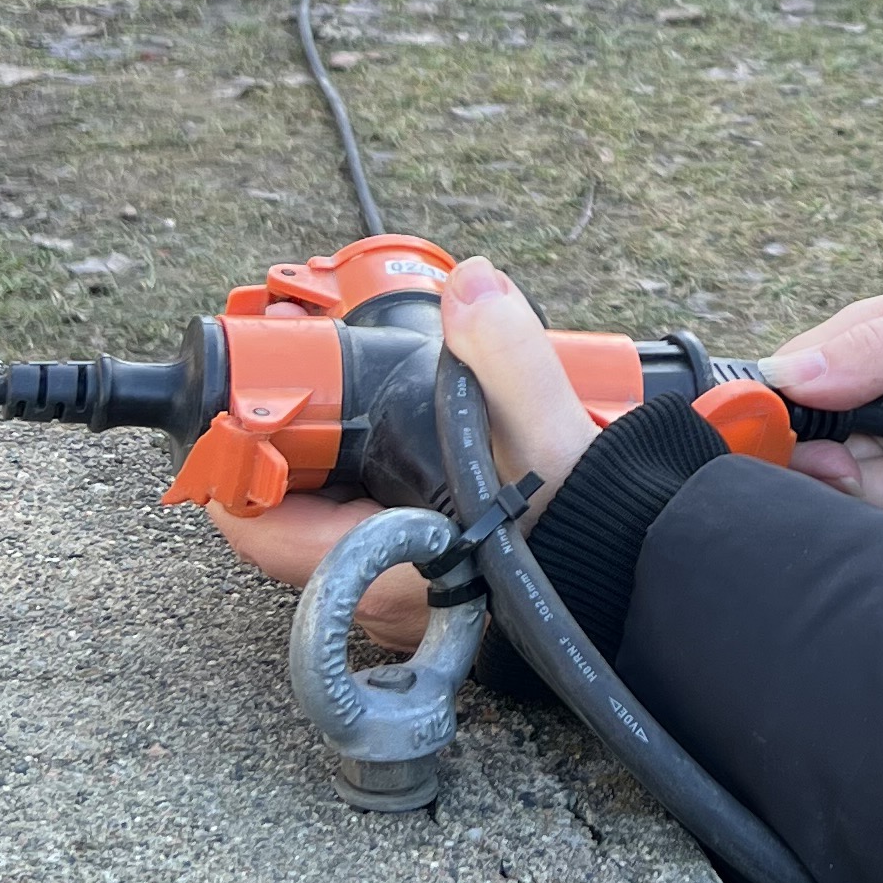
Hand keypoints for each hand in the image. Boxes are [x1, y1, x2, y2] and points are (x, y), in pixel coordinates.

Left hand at [203, 256, 596, 647]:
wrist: (648, 575)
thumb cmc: (597, 533)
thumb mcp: (554, 438)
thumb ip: (511, 358)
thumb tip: (472, 289)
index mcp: (388, 568)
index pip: (260, 530)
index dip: (233, 462)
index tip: (243, 405)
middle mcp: (382, 594)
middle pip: (283, 521)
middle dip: (280, 450)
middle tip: (296, 385)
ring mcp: (402, 592)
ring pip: (323, 526)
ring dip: (322, 465)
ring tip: (338, 402)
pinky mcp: (427, 579)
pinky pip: (362, 530)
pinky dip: (361, 482)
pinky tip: (392, 437)